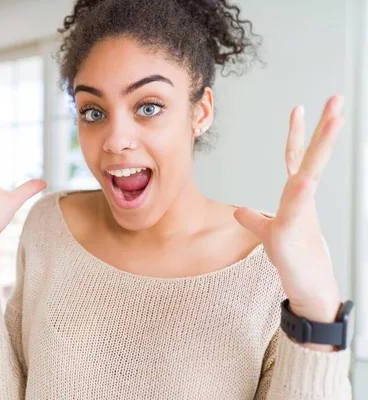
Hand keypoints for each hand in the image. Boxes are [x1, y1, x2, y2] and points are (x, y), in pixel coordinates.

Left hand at [233, 96, 344, 348]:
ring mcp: (300, 216)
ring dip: (320, 149)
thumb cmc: (294, 261)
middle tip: (336, 100)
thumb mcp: (270, 235)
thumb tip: (241, 210)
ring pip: (309, 177)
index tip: (298, 108)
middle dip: (324, 129)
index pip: (296, 159)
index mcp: (297, 197)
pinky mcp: (292, 236)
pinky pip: (296, 212)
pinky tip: (306, 179)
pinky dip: (300, 196)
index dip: (297, 134)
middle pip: (313, 158)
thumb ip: (256, 220)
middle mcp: (302, 202)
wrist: (310, 290)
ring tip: (333, 120)